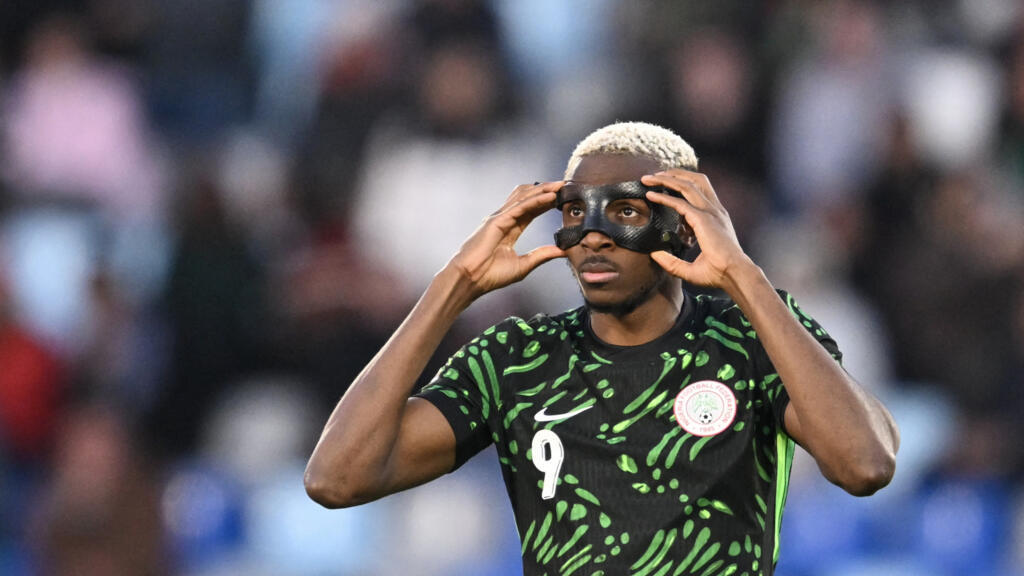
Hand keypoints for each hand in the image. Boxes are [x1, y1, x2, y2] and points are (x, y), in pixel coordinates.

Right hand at [445, 181, 565, 298]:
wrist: (470, 280)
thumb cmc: (490, 275)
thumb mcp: (524, 265)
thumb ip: (542, 255)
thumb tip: (563, 251)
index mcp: (510, 229)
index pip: (531, 210)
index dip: (546, 202)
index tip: (562, 196)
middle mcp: (504, 220)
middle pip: (528, 199)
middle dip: (546, 190)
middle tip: (565, 185)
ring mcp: (499, 218)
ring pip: (524, 198)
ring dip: (543, 190)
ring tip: (560, 186)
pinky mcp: (497, 221)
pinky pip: (520, 207)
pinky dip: (536, 200)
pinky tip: (550, 197)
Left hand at [641, 170, 753, 291]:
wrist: (735, 275)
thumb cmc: (719, 274)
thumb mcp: (691, 269)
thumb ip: (672, 262)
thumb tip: (654, 254)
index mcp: (716, 217)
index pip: (699, 191)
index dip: (681, 184)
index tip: (662, 186)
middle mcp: (714, 211)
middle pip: (694, 181)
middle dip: (673, 174)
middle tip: (653, 176)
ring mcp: (710, 213)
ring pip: (687, 185)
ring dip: (667, 179)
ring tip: (648, 178)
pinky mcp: (703, 219)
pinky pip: (680, 203)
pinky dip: (664, 197)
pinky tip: (650, 195)